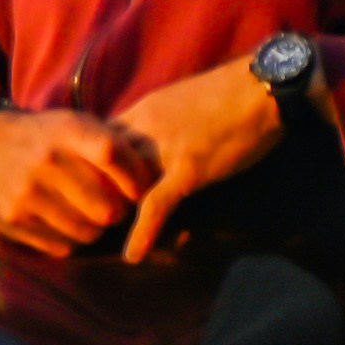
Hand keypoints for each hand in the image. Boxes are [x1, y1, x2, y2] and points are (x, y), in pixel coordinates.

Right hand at [0, 108, 154, 257]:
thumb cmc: (43, 137)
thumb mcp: (72, 124)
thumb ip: (110, 144)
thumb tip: (153, 180)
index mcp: (64, 130)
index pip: (112, 154)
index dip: (136, 177)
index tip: (143, 189)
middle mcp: (46, 161)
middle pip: (108, 207)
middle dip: (120, 213)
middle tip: (117, 208)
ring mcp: (28, 194)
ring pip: (89, 232)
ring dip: (97, 229)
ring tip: (90, 214)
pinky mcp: (15, 220)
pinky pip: (64, 245)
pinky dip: (72, 238)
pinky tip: (65, 221)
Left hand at [106, 59, 290, 262]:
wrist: (260, 89)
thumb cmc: (227, 93)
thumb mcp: (178, 100)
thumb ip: (158, 120)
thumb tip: (147, 138)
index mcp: (142, 110)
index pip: (98, 139)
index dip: (89, 164)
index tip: (84, 185)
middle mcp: (145, 128)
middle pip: (102, 163)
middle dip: (92, 190)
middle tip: (87, 217)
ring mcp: (165, 149)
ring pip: (123, 185)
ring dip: (113, 211)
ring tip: (103, 237)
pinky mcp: (188, 170)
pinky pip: (157, 204)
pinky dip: (142, 231)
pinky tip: (133, 255)